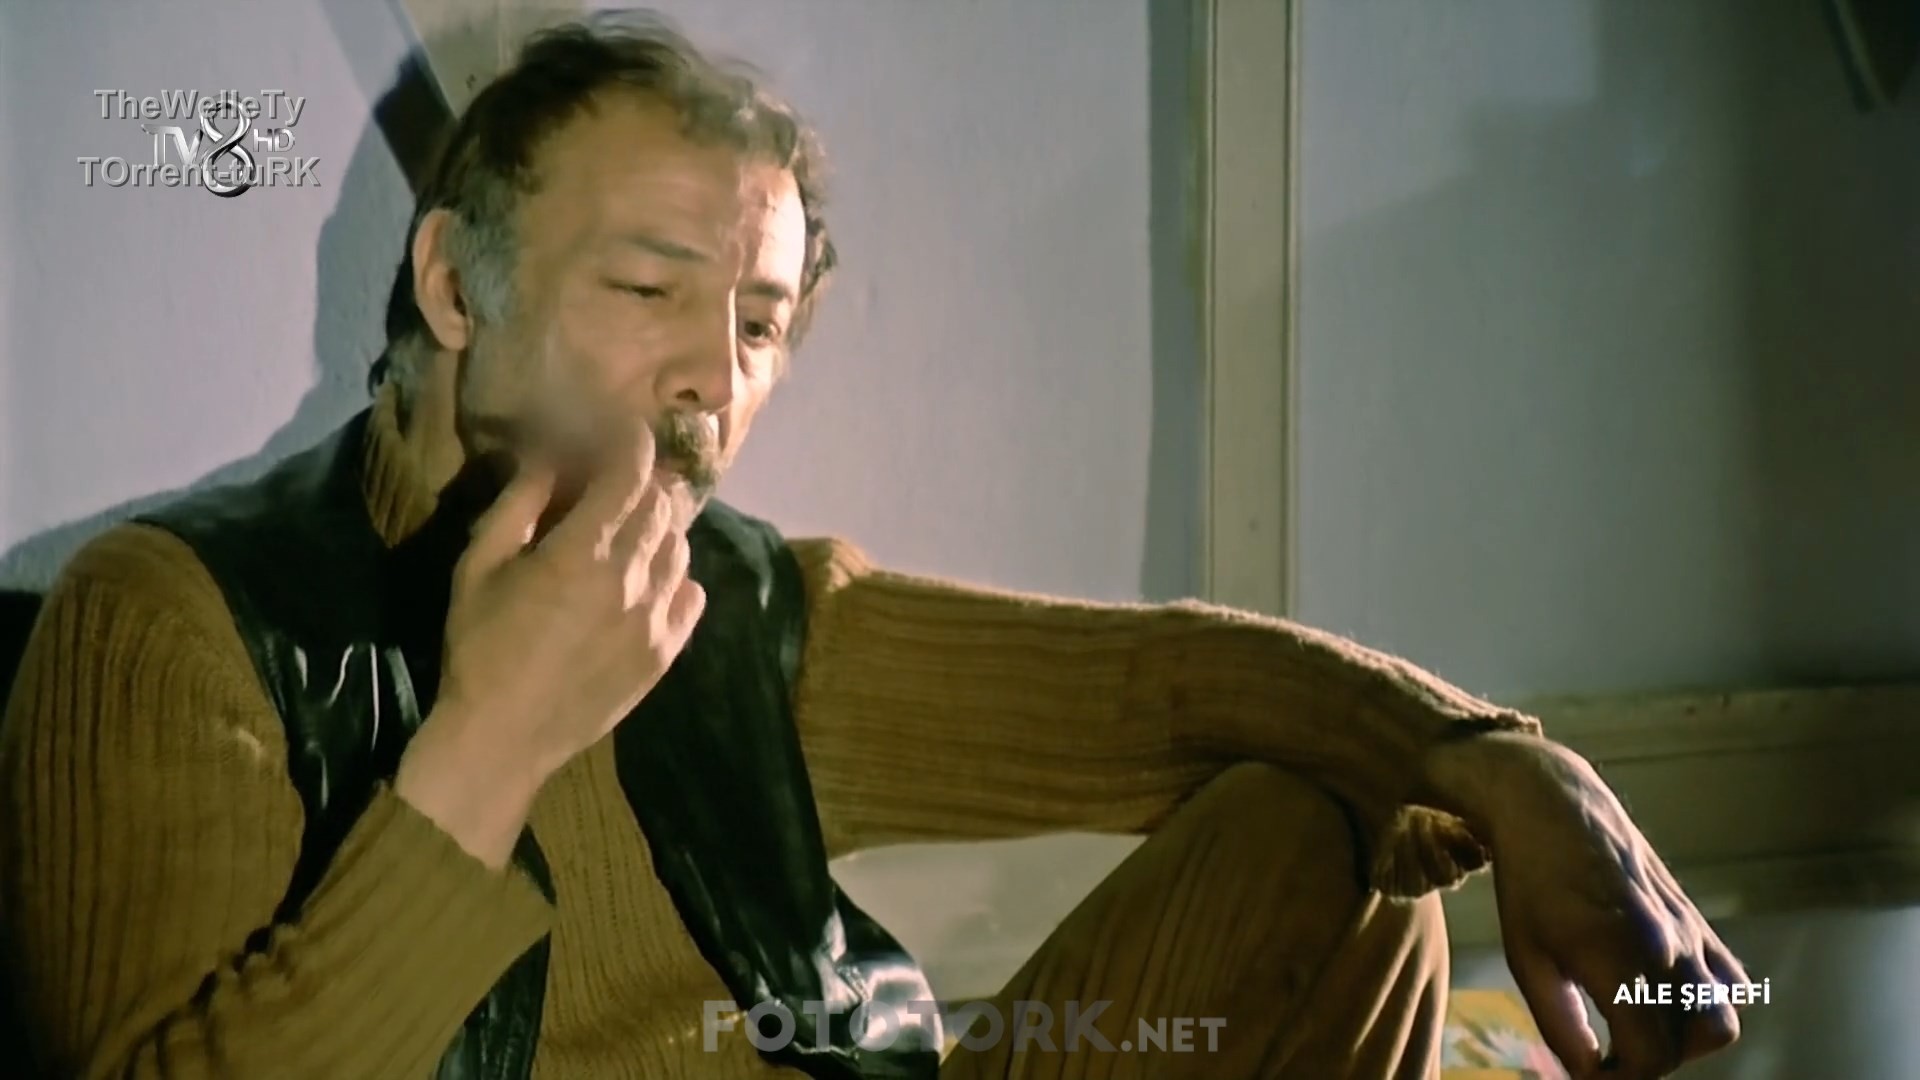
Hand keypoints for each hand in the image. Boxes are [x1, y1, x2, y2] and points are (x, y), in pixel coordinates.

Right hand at [395, 425, 706, 866]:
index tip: (625, 433)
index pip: (632, 473)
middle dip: (642, 485)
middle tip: (617, 487)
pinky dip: (674, 575)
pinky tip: (644, 582)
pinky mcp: (666, 652)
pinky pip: (692, 593)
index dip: (633, 443)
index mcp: (582, 552)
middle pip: (662, 505)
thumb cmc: (479, 647)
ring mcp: (656, 618)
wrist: (503, 737)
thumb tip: (550, 461)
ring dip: (658, 529)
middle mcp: (631, 579)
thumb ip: (518, 505)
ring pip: (680, 546)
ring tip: (626, 537)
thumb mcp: (479, 566)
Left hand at [1449, 736, 1746, 1078]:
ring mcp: (1690, 931)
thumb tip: (1588, 1074)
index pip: (1650, 1056)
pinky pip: (1730, 982)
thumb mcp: (1526, 958)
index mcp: (1618, 956)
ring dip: (1684, 1039)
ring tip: (1635, 1028)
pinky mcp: (1698, 919)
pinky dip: (1706, 1004)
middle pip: (1689, 1044)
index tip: (1589, 1075)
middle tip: (1607, 1057)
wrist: (1553, 808)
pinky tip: (1661, 998)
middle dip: (1649, 1064)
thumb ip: (1560, 1025)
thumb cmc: (1529, 883)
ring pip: (1723, 1019)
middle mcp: (1667, 945)